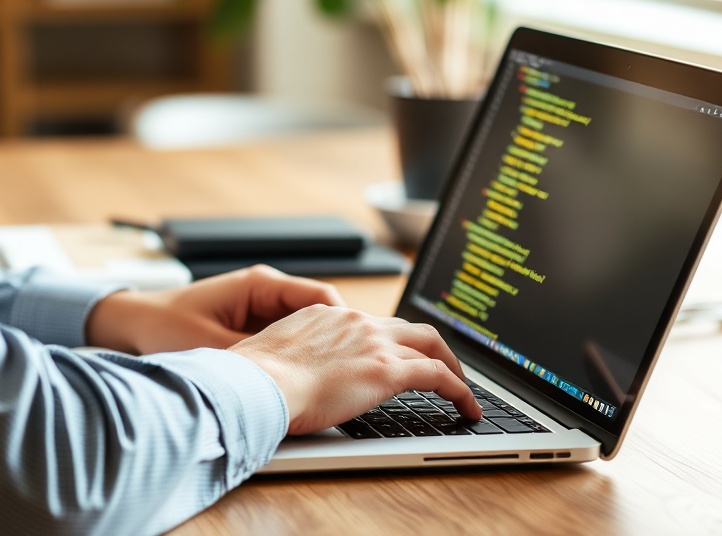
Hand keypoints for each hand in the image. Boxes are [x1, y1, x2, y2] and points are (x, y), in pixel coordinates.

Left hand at [85, 265, 344, 354]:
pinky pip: (283, 339)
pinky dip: (292, 356)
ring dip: (313, 350)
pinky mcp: (246, 327)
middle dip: (333, 339)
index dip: (343, 323)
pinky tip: (295, 379)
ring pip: (302, 328)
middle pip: (316, 313)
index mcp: (259, 284)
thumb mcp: (212, 346)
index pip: (320, 296)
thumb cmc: (163, 325)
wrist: (128, 324)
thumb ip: (253, 357)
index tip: (356, 349)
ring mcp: (256, 309)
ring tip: (328, 377)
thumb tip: (288, 375)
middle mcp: (262, 292)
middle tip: (349, 369)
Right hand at [229, 305, 482, 433]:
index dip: (389, 339)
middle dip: (430, 346)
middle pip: (408, 326)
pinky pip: (438, 376)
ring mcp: (373, 342)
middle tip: (440, 366)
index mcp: (325, 314)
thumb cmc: (254, 377)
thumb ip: (288, 358)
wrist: (259, 381)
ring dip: (450, 366)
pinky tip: (467, 407)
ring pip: (430, 344)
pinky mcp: (388, 370)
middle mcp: (354, 321)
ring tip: (461, 388)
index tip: (395, 352)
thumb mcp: (271, 356)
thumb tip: (280, 376)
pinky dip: (459, 390)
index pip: (370, 322)